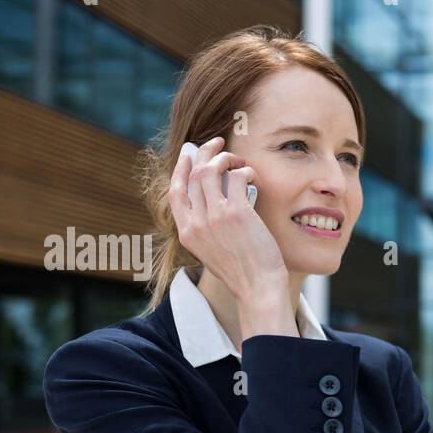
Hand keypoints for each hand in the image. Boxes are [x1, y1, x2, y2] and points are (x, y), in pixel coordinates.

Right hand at [168, 136, 287, 304]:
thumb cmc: (242, 272)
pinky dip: (244, 171)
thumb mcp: (211, 252)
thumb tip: (215, 198)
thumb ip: (206, 228)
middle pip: (193, 175)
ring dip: (224, 157)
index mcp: (186, 233)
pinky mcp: (236, 213)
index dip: (180, 169)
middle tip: (217, 143)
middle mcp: (196, 223)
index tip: (188, 155)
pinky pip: (236, 177)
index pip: (174, 192)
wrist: (258, 288)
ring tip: (237, 157)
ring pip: (210, 170)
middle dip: (204, 153)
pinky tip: (251, 175)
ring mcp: (214, 217)